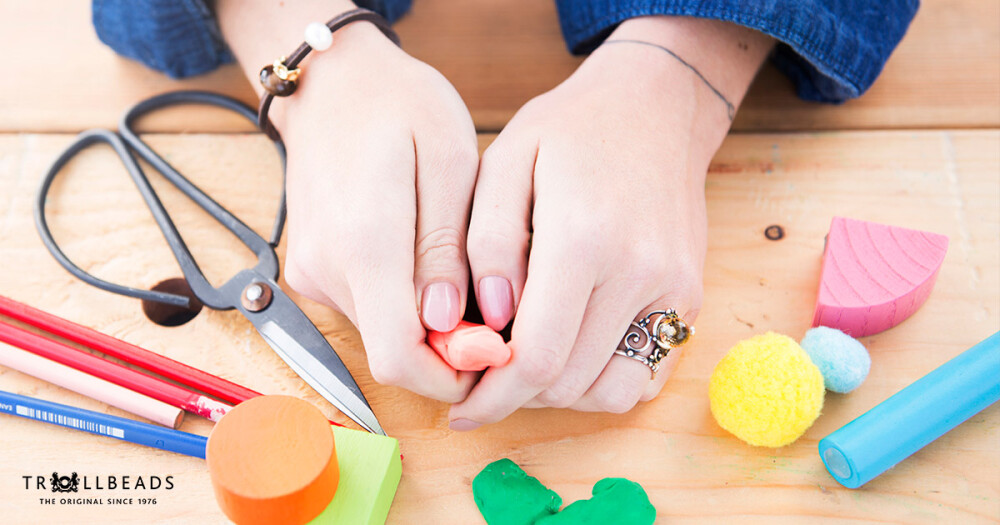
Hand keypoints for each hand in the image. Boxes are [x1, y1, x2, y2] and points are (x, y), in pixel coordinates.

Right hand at [219, 2, 479, 401]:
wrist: (332, 83)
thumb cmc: (398, 105)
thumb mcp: (447, 158)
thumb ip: (445, 247)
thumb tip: (444, 321)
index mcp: (364, 242)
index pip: (401, 358)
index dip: (456, 371)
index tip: (498, 345)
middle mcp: (327, 269)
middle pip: (395, 353)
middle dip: (452, 348)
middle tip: (496, 305)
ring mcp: (314, 273)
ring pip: (384, 335)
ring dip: (431, 326)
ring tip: (466, 273)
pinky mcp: (314, 272)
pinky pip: (369, 310)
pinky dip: (406, 305)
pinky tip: (432, 263)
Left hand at [449, 16, 772, 427]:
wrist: (654, 108)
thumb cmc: (568, 132)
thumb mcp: (504, 163)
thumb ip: (487, 243)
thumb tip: (490, 319)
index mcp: (584, 238)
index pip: (537, 357)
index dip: (492, 397)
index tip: (461, 410)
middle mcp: (639, 272)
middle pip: (568, 382)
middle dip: (515, 396)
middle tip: (484, 380)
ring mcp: (674, 288)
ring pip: (608, 391)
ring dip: (558, 394)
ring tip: (525, 364)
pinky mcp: (690, 297)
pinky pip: (645, 375)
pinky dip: (601, 383)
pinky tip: (570, 354)